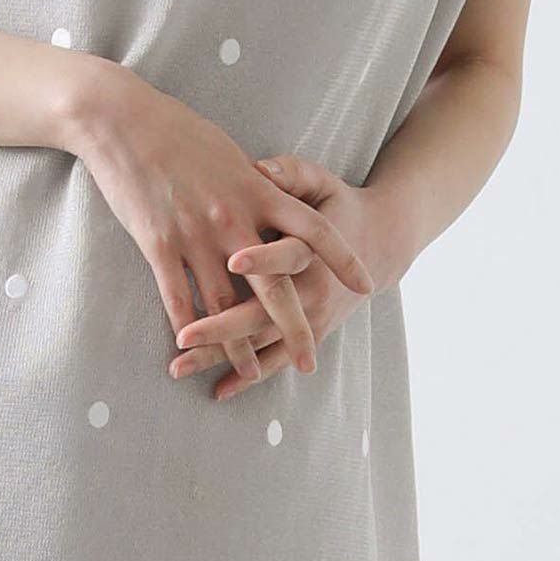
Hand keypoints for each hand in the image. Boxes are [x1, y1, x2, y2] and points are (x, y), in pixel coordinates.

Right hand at [70, 71, 375, 385]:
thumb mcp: (231, 151)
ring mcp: (196, 234)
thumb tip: (273, 197)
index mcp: (259, 190)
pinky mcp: (159, 243)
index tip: (366, 285)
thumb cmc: (178, 129)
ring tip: (251, 372)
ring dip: (238, 344)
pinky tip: (189, 349)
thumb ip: (257, 182)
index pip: (315, 231)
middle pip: (275, 285)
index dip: (342, 260)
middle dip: (295, 327)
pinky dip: (186, 327)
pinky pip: (177, 296)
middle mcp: (234, 218)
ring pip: (224, 304)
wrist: (123, 120)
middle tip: (311, 361)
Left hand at [168, 152, 406, 399]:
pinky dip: (246, 377)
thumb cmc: (336, 204)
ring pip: (261, 340)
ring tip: (178, 366)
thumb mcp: (319, 181)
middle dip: (223, 326)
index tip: (231, 261)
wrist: (381, 241)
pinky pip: (274, 359)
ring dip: (220, 356)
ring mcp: (311, 314)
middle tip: (184, 337)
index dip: (262, 257)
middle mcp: (313, 286)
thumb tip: (261, 169)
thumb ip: (290, 173)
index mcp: (312, 244)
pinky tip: (216, 391)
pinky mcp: (310, 331)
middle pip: (265, 311)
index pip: (286, 253)